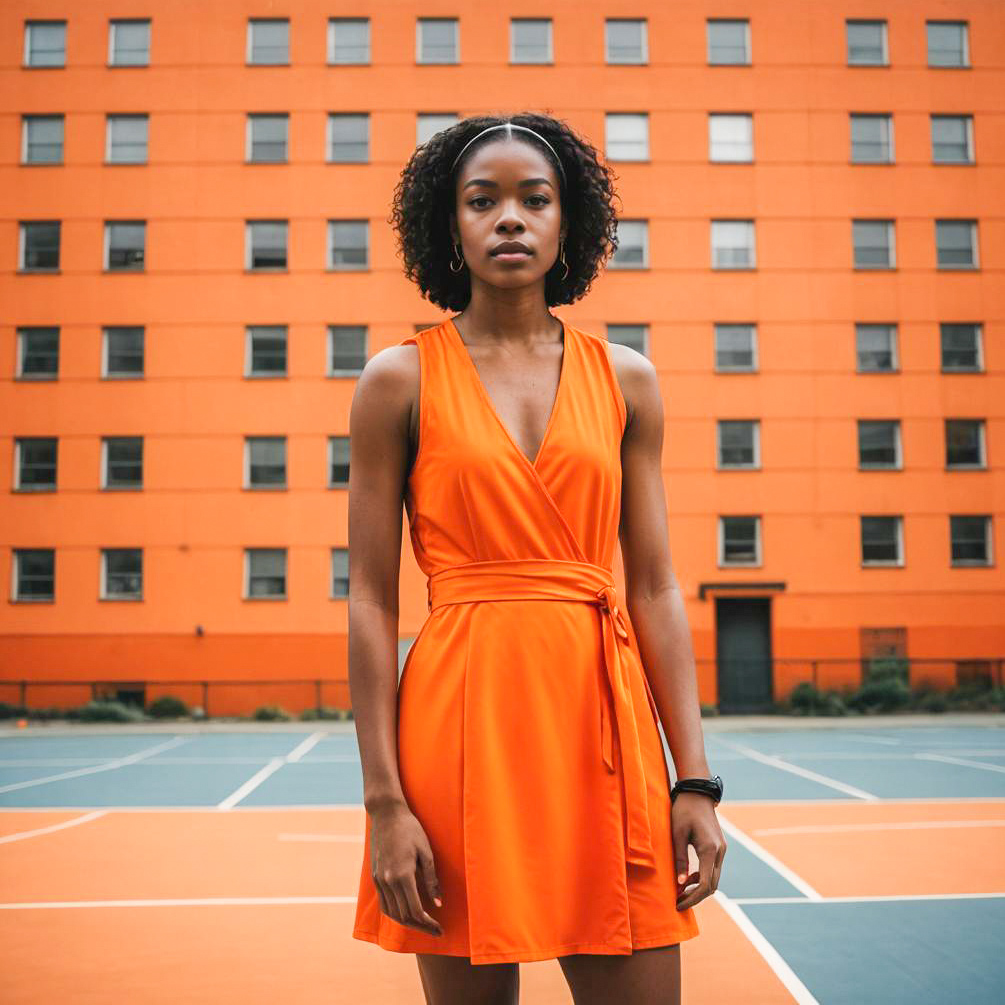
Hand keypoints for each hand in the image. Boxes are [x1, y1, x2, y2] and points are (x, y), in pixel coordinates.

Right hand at [369, 801, 443, 935]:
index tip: (440, 930)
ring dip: (407, 923)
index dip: (428, 924)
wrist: (387, 814)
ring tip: (423, 925)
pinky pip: (384, 904)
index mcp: (402, 875)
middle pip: (403, 916)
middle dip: (421, 927)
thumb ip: (432, 880)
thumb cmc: (411, 829)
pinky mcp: (375, 877)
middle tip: (436, 931)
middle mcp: (388, 881)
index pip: (415, 911)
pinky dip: (395, 913)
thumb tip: (438, 904)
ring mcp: (379, 880)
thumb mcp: (426, 852)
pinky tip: (406, 913)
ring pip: (391, 913)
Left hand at [672, 792, 726, 909]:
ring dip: (699, 888)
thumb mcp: (677, 834)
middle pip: (712, 886)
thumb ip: (680, 859)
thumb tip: (681, 885)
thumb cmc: (683, 810)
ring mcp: (722, 850)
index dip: (692, 898)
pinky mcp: (719, 847)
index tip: (678, 904)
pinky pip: (713, 869)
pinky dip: (702, 877)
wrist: (697, 793)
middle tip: (678, 902)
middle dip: (695, 897)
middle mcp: (720, 852)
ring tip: (680, 892)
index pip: (705, 885)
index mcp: (710, 850)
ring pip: (714, 878)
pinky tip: (688, 878)